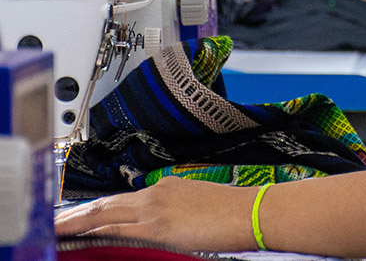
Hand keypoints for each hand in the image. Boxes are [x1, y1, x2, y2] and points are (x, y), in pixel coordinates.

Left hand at [54, 177, 256, 251]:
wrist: (252, 211)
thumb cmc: (234, 213)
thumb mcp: (198, 209)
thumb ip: (174, 214)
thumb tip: (162, 227)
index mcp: (167, 188)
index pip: (122, 201)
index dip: (98, 209)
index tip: (81, 215)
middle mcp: (157, 192)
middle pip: (107, 204)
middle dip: (78, 214)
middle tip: (55, 221)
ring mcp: (155, 207)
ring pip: (104, 213)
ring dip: (77, 221)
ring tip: (56, 228)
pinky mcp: (157, 225)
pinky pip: (114, 227)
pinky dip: (91, 229)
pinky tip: (76, 234)